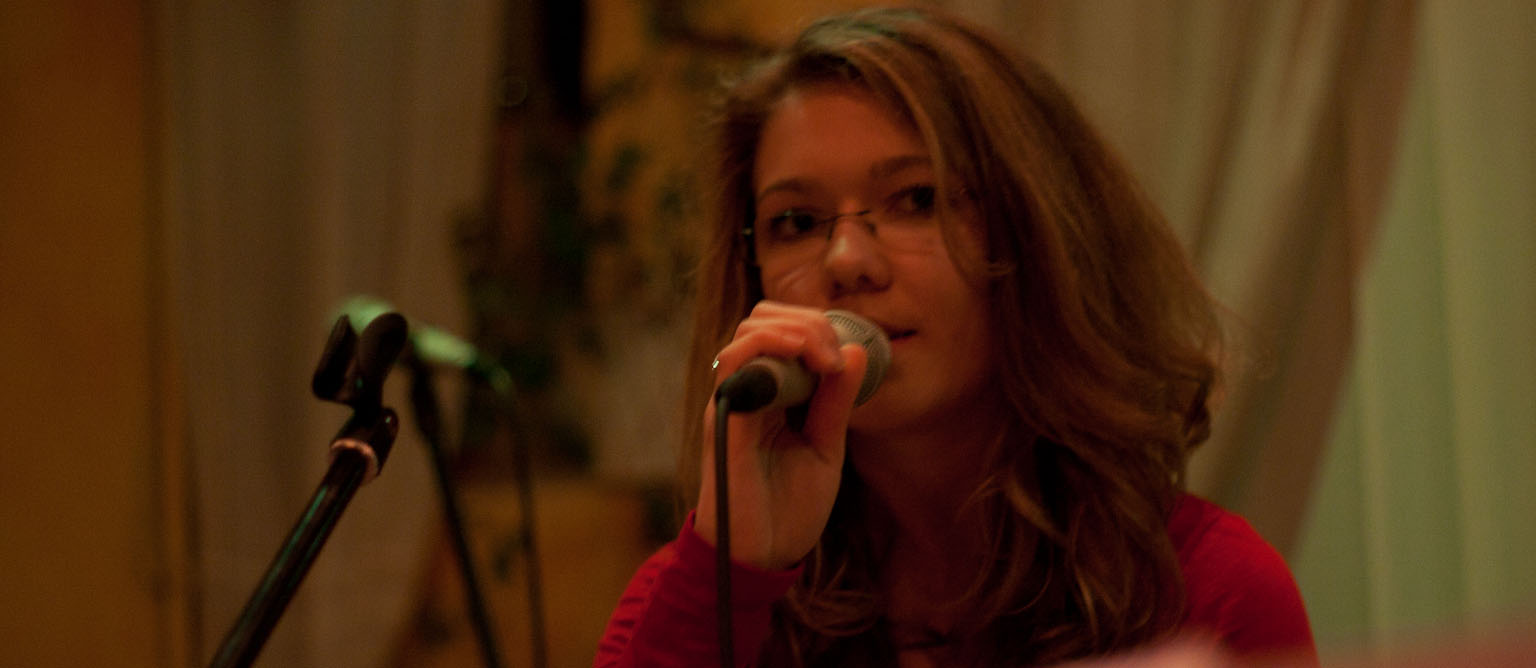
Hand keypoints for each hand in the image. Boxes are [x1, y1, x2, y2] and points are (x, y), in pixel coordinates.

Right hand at [693, 301, 868, 569]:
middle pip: (763, 318)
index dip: (818, 327)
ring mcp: (732, 401)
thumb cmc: (790, 508)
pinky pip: (734, 362)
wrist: (762, 556)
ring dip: (794, 330)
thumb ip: (836, 401)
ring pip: (749, 330)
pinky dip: (769, 346)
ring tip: (823, 356)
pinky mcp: (724, 418)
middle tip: (836, 355)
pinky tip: (803, 360)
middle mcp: (746, 390)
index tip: (849, 355)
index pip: (783, 330)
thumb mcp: (826, 446)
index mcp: (770, 394)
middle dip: (809, 321)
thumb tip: (857, 350)